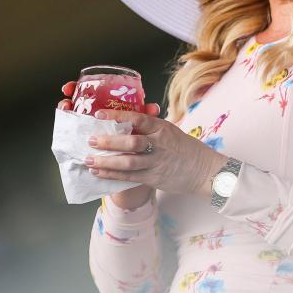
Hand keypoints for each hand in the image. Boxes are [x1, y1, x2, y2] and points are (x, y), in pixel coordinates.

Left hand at [86, 110, 227, 197]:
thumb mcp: (170, 131)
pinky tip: (99, 172)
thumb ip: (149, 126)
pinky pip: (130, 177)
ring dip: (106, 162)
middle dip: (108, 141)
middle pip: (131, 142)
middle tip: (91, 140)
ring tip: (89, 160)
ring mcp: (157, 162)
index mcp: (162, 128)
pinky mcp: (154, 177)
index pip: (138, 118)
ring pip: (128, 162)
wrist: (203, 170)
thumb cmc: (184, 148)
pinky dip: (112, 175)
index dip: (118, 116)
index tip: (99, 114)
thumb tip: (125, 118)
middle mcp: (160, 144)